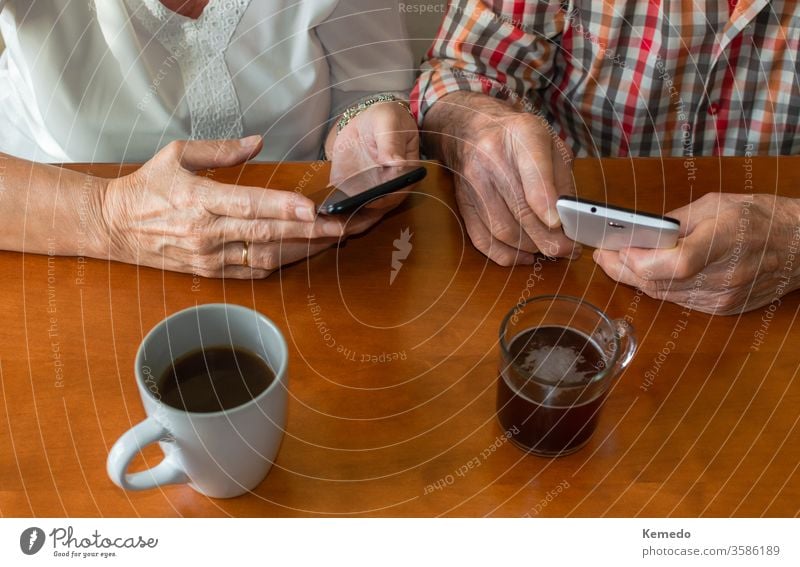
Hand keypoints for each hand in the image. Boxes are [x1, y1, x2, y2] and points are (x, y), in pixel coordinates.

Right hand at [100, 136, 344, 277]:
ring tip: (330, 240)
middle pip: (265, 234)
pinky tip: (301, 254)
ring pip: (264, 257)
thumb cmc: (145, 187)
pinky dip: (279, 264)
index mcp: (198, 199)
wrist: (111, 226)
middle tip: (340, 226)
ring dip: (300, 250)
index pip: (248, 204)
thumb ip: (220, 150)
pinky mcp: (208, 272)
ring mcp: (208, 256)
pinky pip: (251, 273)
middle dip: (307, 231)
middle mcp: (206, 232)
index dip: (282, 207)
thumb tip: (257, 142)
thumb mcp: (176, 154)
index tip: (312, 208)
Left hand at [327, 100, 419, 231]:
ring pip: (361, 211)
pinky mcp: (354, 191)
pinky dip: (333, 209)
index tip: (369, 202)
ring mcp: (371, 191)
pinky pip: (344, 203)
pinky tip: (319, 210)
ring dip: (345, 217)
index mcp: (405, 172)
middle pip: (378, 207)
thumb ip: (391, 141)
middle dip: (361, 215)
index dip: (384, 198)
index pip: (398, 190)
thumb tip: (395, 162)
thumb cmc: (384, 119)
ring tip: (328, 217)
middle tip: (343, 215)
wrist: (366, 123)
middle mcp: (390, 187)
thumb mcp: (388, 123)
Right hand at [422, 91, 578, 264]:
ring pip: (503, 230)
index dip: (545, 203)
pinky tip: (525, 255)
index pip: (533, 172)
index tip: (559, 224)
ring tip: (551, 250)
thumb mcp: (549, 143)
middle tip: (569, 250)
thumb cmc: (517, 137)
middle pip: (520, 210)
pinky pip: (483, 240)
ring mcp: (474, 183)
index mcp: (522, 135)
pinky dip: (507, 255)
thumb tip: (570, 219)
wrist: (470, 128)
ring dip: (531, 248)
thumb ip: (562, 177)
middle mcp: (492, 158)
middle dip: (549, 238)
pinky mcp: (463, 204)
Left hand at [593, 193, 799, 314]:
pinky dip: (658, 287)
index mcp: (724, 241)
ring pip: (664, 295)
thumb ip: (674, 222)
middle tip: (602, 254)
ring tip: (615, 262)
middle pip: (660, 282)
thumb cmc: (759, 217)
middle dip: (622, 269)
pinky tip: (645, 274)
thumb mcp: (716, 204)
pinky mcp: (721, 309)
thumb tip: (636, 232)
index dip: (638, 259)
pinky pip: (678, 301)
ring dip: (635, 280)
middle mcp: (724, 276)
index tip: (612, 247)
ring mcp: (723, 297)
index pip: (674, 263)